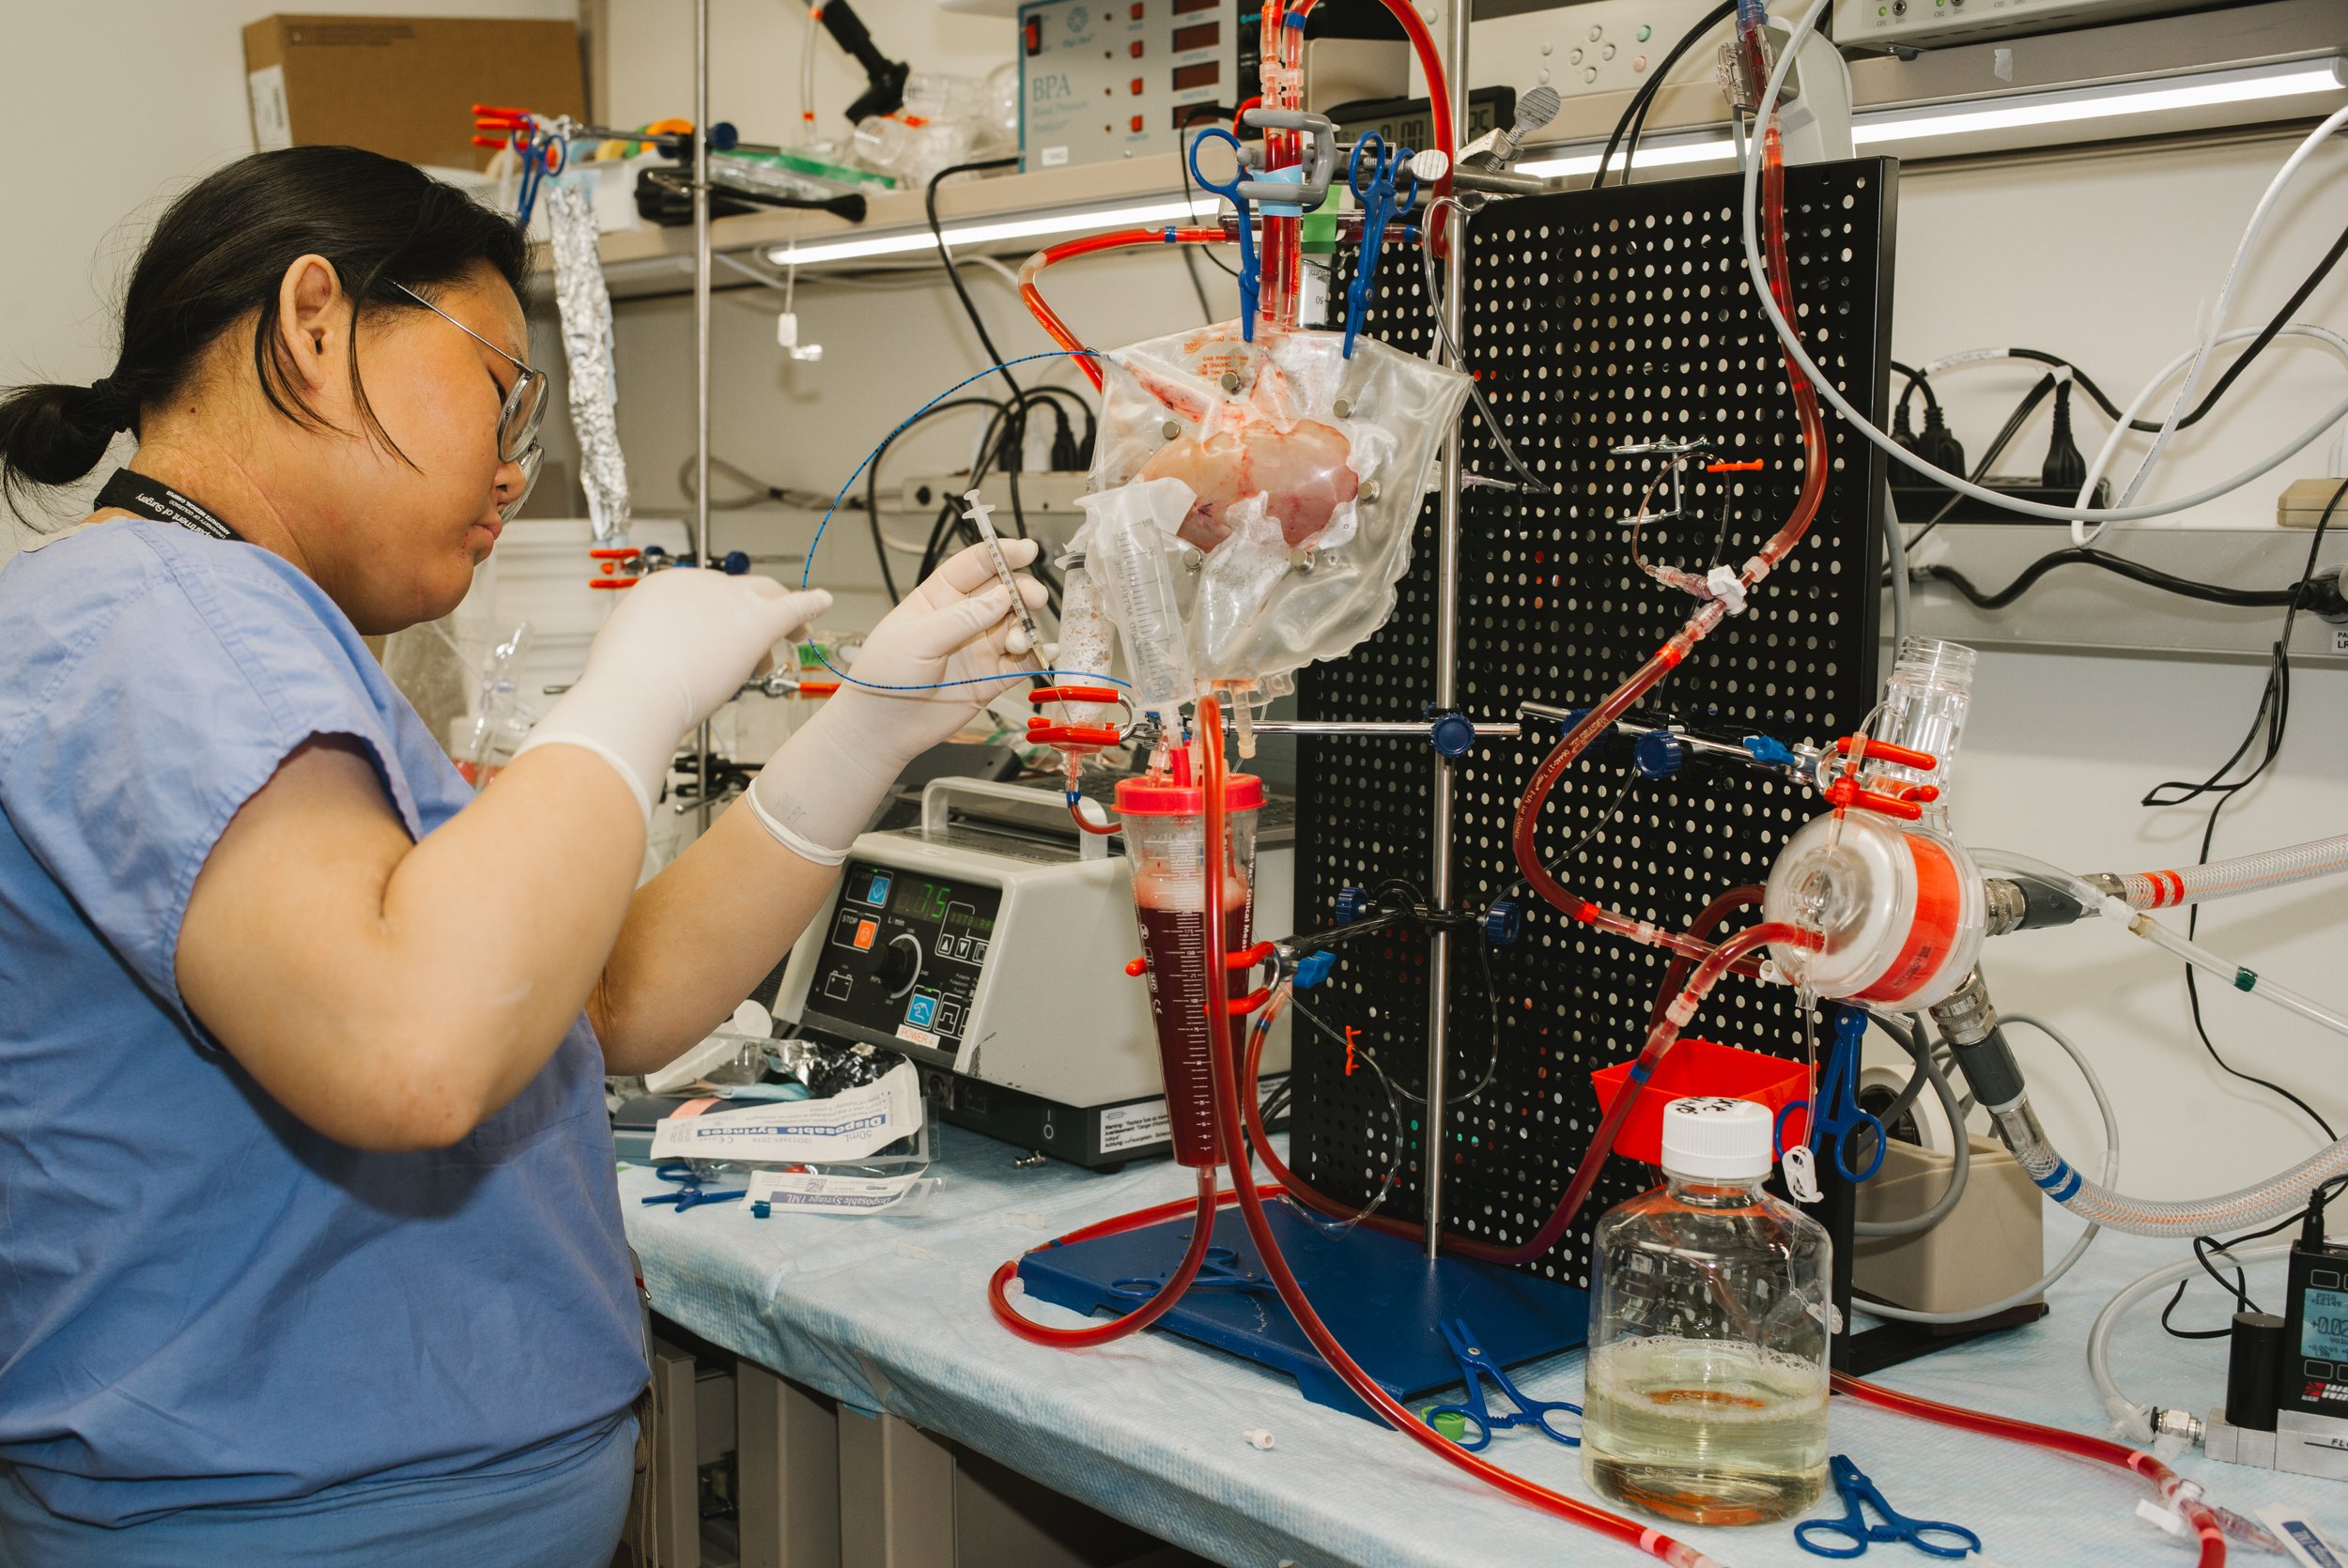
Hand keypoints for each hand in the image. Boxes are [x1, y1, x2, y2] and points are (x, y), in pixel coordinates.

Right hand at [518, 569, 829, 819]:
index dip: (718, 621)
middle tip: (759, 644)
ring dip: (779, 620)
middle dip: (749, 616)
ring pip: (767, 595)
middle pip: (739, 590)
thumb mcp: (623, 649)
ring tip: (789, 642)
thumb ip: (646, 642)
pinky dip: (811, 604)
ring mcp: (730, 599)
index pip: (703, 597)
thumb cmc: (623, 684)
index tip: (720, 643)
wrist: (635, 694)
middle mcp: (699, 584)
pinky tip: (824, 603)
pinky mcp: (758, 621)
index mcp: (664, 587)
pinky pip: (794, 607)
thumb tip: (650, 651)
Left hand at [829, 538, 1049, 762]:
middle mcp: (964, 618)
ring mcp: (980, 647)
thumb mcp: (917, 639)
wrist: (881, 727)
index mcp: (939, 597)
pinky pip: (1023, 661)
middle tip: (1032, 599)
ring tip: (1016, 642)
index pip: (976, 565)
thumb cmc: (883, 676)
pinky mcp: (992, 677)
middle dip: (1023, 591)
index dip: (1002, 553)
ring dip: (1026, 627)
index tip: (1027, 550)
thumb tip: (1001, 596)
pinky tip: (1043, 652)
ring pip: (1017, 625)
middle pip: (1004, 592)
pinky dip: (1038, 655)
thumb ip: (961, 618)